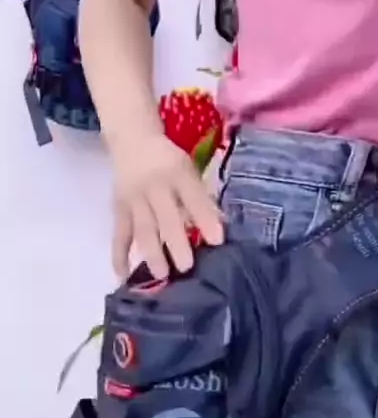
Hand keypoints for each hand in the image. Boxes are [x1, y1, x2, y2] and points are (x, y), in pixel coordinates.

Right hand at [111, 131, 223, 280]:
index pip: (193, 198)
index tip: (218, 241)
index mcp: (177, 173)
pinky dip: (120, 255)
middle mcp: (154, 186)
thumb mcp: (190, 171)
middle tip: (186, 267)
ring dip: (152, 254)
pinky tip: (124, 276)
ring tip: (162, 275)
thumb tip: (217, 232)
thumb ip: (202, 200)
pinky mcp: (118, 209)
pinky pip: (119, 234)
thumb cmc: (169, 162)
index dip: (205, 218)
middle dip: (176, 243)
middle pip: (166, 218)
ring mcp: (133, 199)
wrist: (132, 141)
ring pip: (143, 230)